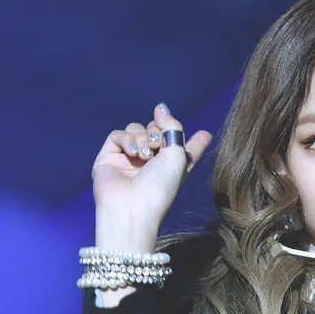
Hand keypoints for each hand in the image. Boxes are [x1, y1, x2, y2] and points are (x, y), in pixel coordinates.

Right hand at [91, 103, 212, 247]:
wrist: (132, 206)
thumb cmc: (161, 186)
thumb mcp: (177, 155)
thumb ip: (172, 126)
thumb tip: (161, 108)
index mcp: (173, 165)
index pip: (185, 149)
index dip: (196, 141)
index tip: (205, 134)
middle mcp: (153, 161)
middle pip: (157, 130)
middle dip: (158, 132)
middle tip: (157, 146)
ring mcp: (130, 158)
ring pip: (137, 129)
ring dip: (143, 137)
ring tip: (145, 155)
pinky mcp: (109, 157)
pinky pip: (118, 135)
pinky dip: (126, 139)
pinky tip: (132, 153)